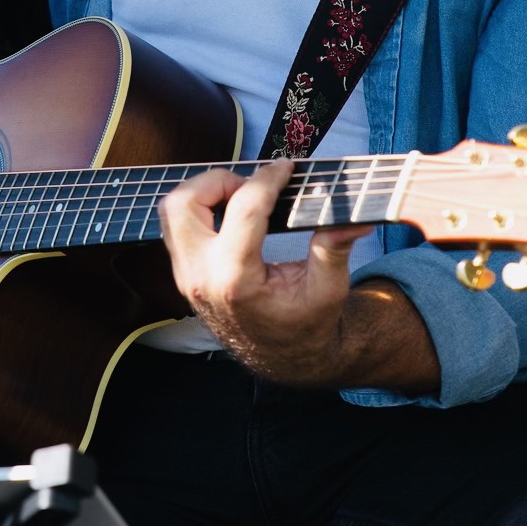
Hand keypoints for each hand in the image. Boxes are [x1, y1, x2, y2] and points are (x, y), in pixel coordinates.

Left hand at [157, 161, 369, 384]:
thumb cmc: (307, 325)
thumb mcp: (328, 290)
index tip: (286, 167)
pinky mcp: (185, 273)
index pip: (243, 208)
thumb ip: (334, 249)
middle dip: (218, 181)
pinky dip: (198, 208)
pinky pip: (176, 227)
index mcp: (236, 280)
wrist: (284, 358)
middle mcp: (202, 276)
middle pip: (186, 203)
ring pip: (172, 211)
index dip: (267, 178)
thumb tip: (354, 218)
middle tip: (251, 185)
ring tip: (239, 195)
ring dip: (202, 191)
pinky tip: (229, 210)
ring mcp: (187, 276)